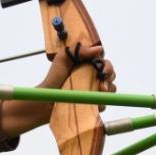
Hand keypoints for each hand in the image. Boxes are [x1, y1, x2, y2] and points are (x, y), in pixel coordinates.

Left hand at [1, 38, 116, 136]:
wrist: (45, 102)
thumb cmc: (53, 79)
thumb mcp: (62, 59)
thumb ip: (79, 51)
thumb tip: (99, 49)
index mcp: (87, 65)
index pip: (105, 63)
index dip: (107, 67)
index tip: (103, 71)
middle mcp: (92, 78)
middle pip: (111, 76)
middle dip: (109, 79)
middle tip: (101, 86)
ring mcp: (93, 92)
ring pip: (110, 90)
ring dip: (107, 92)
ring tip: (97, 94)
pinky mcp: (91, 105)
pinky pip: (104, 105)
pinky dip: (101, 104)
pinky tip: (93, 105)